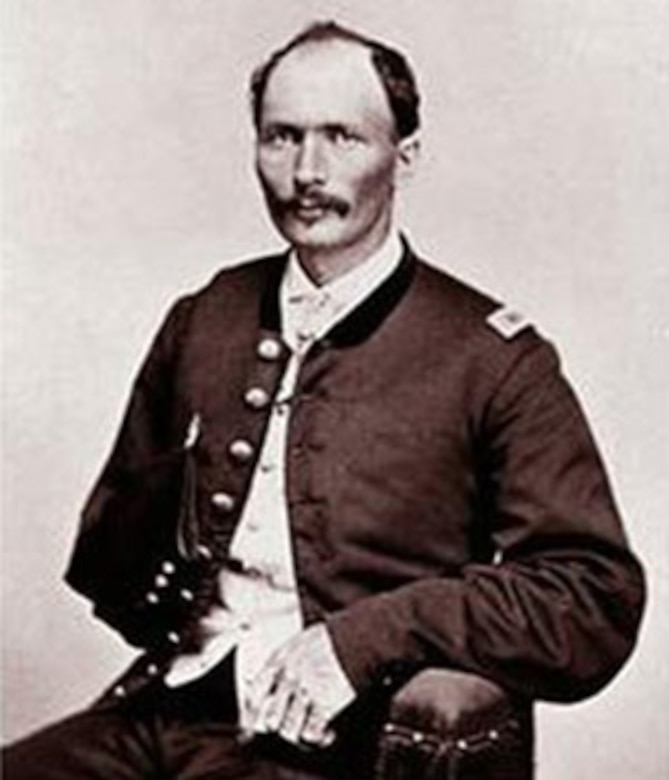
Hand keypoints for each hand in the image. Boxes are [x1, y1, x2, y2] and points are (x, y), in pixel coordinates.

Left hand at [240, 623, 355, 747]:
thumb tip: (268, 676)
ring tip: (309, 729)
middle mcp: (288, 677)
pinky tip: (326, 732)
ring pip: (288, 731)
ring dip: (299, 733)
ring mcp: (305, 692)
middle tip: (289, 726)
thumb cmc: (335, 635)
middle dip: (278, 726)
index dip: (251, 715)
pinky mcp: (324, 705)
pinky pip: (311, 734)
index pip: (254, 695)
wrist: (361, 636)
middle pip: (270, 719)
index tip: (252, 726)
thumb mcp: (299, 640)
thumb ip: (283, 660)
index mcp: (280, 660)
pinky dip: (318, 738)